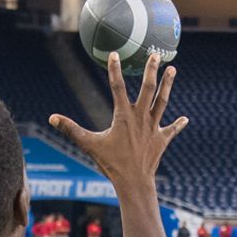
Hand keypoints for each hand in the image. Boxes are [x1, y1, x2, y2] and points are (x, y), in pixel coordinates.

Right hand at [48, 51, 186, 189]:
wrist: (134, 182)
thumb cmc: (111, 164)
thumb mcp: (89, 145)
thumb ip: (71, 129)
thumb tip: (52, 118)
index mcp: (123, 116)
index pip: (117, 86)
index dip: (115, 70)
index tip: (115, 54)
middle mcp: (141, 117)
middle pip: (148, 88)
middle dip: (151, 69)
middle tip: (154, 54)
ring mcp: (153, 127)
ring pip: (162, 101)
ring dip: (168, 85)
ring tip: (172, 70)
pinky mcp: (161, 140)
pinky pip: (171, 130)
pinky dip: (178, 124)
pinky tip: (185, 119)